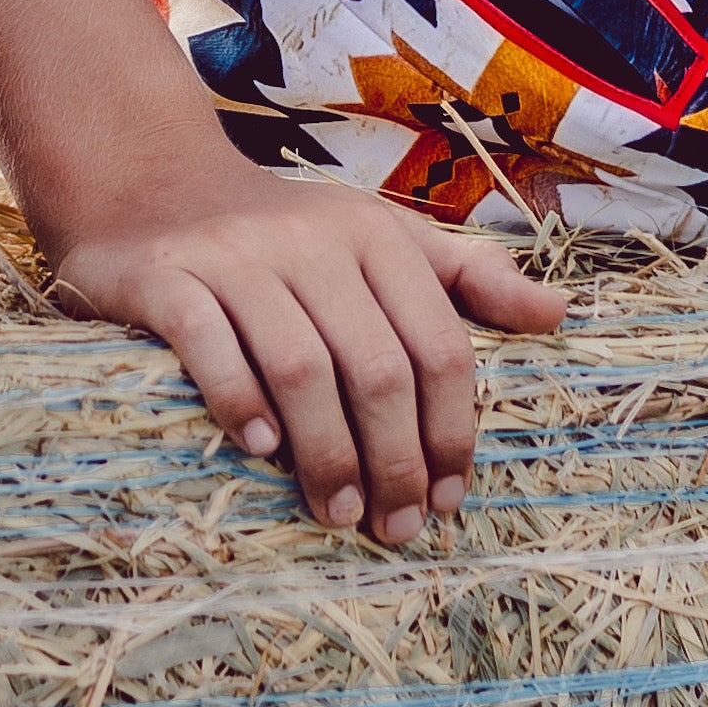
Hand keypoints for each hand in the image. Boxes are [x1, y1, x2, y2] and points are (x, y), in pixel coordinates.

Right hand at [46, 159, 564, 541]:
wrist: (150, 180)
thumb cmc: (283, 233)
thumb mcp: (380, 239)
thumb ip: (465, 277)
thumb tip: (557, 315)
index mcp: (374, 235)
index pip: (438, 343)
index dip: (452, 429)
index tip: (451, 496)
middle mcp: (310, 240)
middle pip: (375, 365)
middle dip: (395, 460)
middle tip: (396, 527)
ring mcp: (234, 258)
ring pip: (300, 365)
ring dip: (327, 452)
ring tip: (338, 513)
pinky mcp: (166, 279)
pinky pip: (208, 343)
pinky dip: (239, 399)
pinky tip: (260, 449)